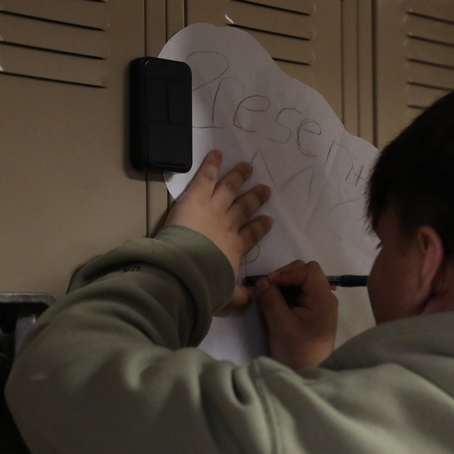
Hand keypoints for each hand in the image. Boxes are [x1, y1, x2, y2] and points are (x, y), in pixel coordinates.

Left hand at [164, 151, 272, 306]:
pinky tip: (216, 153)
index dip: (259, 228)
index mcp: (234, 247)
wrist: (187, 268)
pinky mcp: (197, 197)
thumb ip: (238, 296)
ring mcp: (214, 208)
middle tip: (264, 190)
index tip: (267, 221)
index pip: (250, 236)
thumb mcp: (224, 295)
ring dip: (238, 177)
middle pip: (244, 208)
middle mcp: (227, 224)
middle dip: (254, 199)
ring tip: (246, 167)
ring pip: (229, 188)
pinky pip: (206, 176)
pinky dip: (211, 164)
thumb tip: (251, 300)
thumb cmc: (205, 282)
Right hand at [254, 260, 337, 368]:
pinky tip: (274, 301)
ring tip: (268, 294)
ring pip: (300, 280)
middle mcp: (324, 298)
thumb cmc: (297, 354)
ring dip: (283, 283)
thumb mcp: (281, 328)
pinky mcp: (310, 310)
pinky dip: (284, 292)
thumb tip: (261, 281)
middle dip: (285, 275)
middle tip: (267, 288)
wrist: (306, 376)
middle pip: (306, 272)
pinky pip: (298, 292)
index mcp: (324, 301)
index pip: (309, 271)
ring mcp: (318, 304)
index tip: (269, 282)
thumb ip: (272, 302)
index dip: (288, 272)